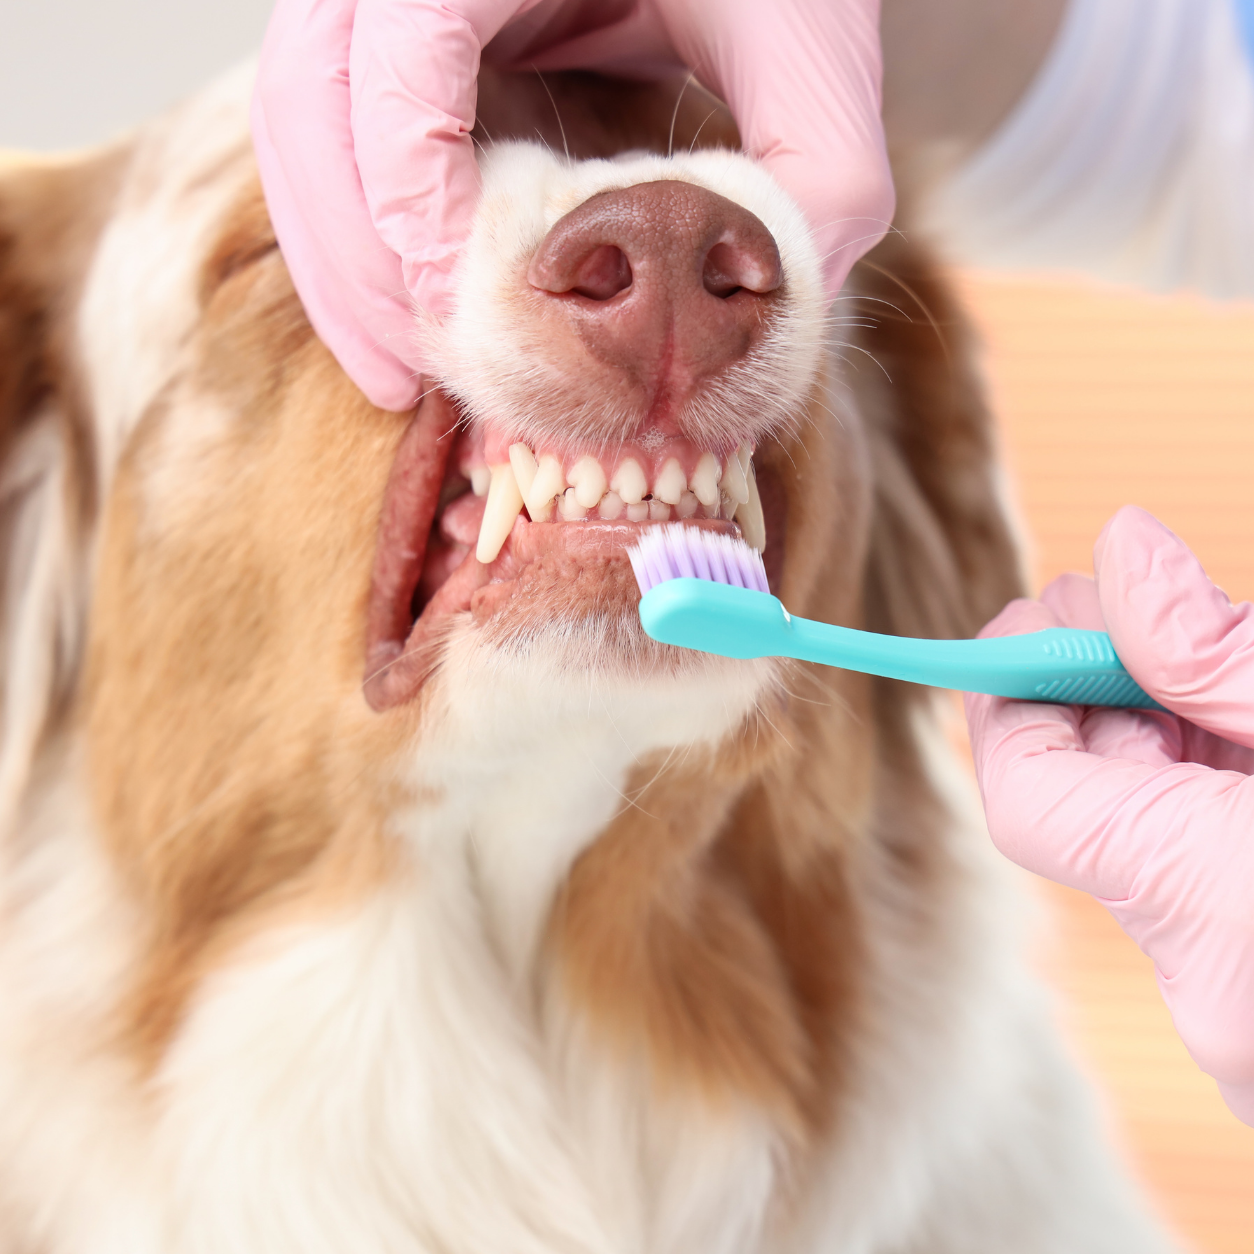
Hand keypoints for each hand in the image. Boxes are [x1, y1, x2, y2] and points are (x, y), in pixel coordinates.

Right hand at [252, 0, 892, 410]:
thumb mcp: (815, 43)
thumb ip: (818, 175)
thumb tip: (761, 320)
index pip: (397, 49)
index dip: (406, 188)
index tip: (458, 305)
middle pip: (313, 94)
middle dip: (353, 253)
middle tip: (408, 372)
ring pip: (301, 116)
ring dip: (338, 256)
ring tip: (393, 367)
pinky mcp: (406, 35)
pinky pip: (335, 129)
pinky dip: (355, 229)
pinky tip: (406, 307)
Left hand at [965, 506, 1253, 1125]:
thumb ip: (1223, 651)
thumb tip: (1127, 554)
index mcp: (1217, 906)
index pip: (1029, 793)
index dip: (1017, 693)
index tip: (1045, 615)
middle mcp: (1219, 991)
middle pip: (1100, 805)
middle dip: (1113, 692)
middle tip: (1152, 606)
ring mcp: (1252, 1023)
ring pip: (1163, 837)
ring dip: (1180, 737)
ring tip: (1228, 655)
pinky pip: (1219, 880)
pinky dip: (1226, 796)